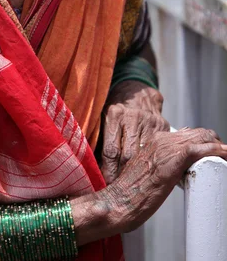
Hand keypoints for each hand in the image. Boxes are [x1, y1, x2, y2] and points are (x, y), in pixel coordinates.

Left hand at [101, 81, 169, 183]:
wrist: (136, 88)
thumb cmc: (114, 106)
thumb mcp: (101, 116)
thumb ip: (98, 138)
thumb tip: (87, 165)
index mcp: (114, 114)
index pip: (112, 151)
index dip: (108, 171)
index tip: (104, 185)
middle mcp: (133, 117)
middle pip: (129, 156)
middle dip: (122, 176)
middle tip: (116, 191)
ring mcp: (150, 121)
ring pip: (144, 156)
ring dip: (137, 173)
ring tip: (130, 187)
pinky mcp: (163, 126)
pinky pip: (157, 149)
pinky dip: (150, 162)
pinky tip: (145, 172)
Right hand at [107, 127, 226, 232]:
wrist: (118, 201)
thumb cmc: (131, 192)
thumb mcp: (148, 170)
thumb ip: (162, 161)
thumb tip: (180, 165)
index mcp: (156, 140)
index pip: (189, 133)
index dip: (204, 141)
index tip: (213, 151)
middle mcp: (161, 139)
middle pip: (199, 133)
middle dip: (215, 142)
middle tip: (224, 154)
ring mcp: (167, 148)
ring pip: (203, 137)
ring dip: (218, 146)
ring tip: (226, 154)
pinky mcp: (173, 159)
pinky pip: (201, 149)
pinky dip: (216, 150)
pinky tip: (224, 154)